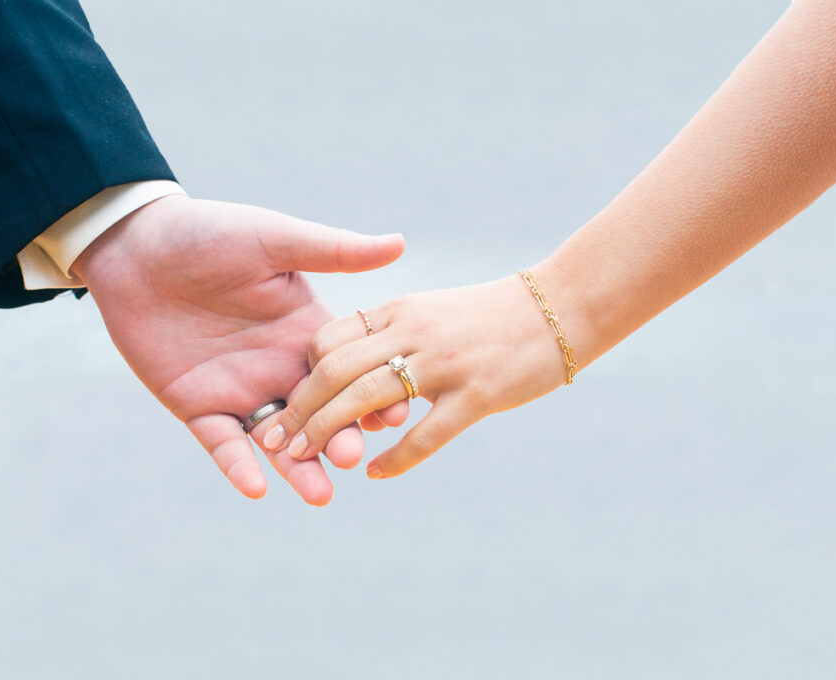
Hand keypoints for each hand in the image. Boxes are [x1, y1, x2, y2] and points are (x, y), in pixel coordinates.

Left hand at [71, 194, 403, 504]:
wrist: (137, 246)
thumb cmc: (208, 232)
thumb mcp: (275, 239)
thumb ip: (333, 251)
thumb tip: (399, 242)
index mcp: (305, 331)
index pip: (348, 372)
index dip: (371, 393)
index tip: (395, 414)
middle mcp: (279, 367)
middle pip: (318, 414)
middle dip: (337, 437)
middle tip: (351, 459)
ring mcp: (240, 390)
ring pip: (278, 440)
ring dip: (298, 469)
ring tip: (320, 495)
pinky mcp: (197, 405)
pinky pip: (222, 443)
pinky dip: (238, 466)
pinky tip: (256, 488)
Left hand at [264, 275, 570, 478]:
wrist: (561, 305)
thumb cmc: (492, 315)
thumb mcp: (431, 309)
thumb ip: (390, 337)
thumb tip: (357, 384)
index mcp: (399, 309)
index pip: (330, 338)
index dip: (303, 375)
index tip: (289, 405)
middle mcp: (414, 331)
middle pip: (335, 370)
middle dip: (297, 409)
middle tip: (274, 441)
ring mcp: (446, 362)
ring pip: (367, 398)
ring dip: (327, 432)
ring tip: (301, 460)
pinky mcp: (478, 394)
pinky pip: (427, 433)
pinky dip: (396, 457)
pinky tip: (375, 473)